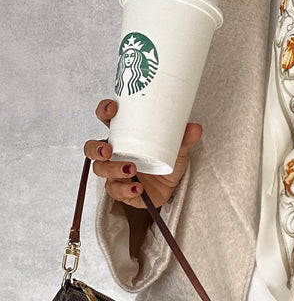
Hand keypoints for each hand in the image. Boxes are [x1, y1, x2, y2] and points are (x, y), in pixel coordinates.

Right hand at [83, 99, 201, 208]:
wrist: (170, 187)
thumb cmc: (166, 162)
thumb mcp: (177, 149)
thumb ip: (184, 139)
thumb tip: (195, 128)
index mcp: (123, 136)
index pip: (106, 120)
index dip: (104, 112)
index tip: (112, 109)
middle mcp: (114, 154)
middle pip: (92, 149)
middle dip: (96, 148)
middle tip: (108, 150)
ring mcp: (114, 172)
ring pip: (100, 170)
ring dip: (113, 169)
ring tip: (131, 169)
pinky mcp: (120, 190)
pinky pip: (116, 191)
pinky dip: (126, 190)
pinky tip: (138, 188)